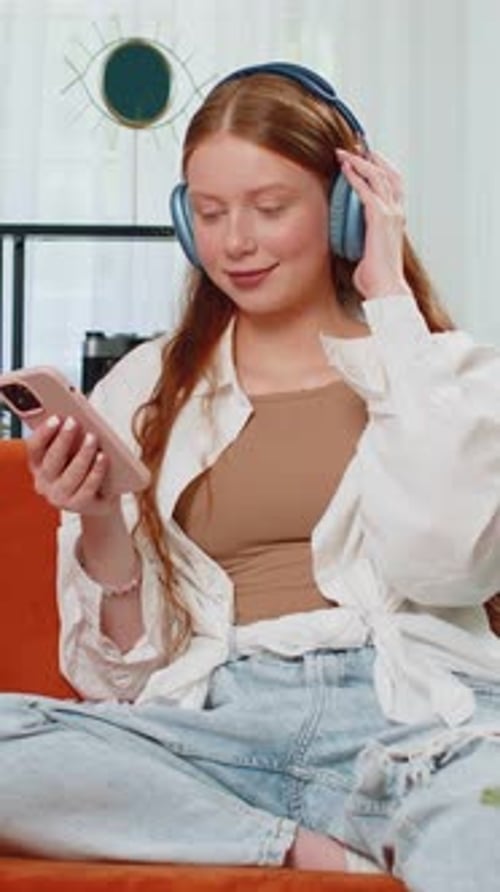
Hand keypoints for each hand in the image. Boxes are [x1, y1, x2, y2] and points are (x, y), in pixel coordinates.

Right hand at [26, 415, 116, 515]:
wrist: (99, 499)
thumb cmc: (84, 468)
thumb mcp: (73, 451)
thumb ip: (70, 437)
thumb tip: (76, 418)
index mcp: (38, 465)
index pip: (34, 448)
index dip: (43, 433)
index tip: (55, 418)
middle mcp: (44, 483)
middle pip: (52, 460)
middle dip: (63, 439)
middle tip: (74, 422)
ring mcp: (61, 497)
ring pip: (70, 475)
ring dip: (82, 454)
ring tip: (92, 437)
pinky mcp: (79, 506)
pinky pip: (87, 488)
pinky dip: (96, 471)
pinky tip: (103, 457)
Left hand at [336, 148, 410, 300]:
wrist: (386, 289)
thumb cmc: (376, 278)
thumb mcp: (366, 252)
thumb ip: (359, 240)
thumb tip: (343, 240)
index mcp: (396, 219)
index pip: (391, 184)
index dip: (379, 168)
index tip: (364, 158)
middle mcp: (397, 212)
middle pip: (387, 174)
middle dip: (369, 158)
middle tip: (353, 147)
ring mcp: (391, 214)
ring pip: (377, 176)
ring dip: (359, 162)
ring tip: (342, 153)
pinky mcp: (380, 218)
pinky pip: (367, 190)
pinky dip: (355, 176)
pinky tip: (344, 169)